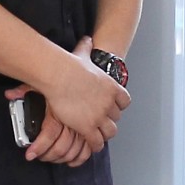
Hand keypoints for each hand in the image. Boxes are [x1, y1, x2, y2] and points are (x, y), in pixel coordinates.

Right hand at [25, 36, 129, 152]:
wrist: (60, 76)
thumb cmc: (69, 66)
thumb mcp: (84, 55)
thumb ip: (87, 48)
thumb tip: (87, 39)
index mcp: (111, 87)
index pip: (125, 101)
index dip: (118, 106)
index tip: (112, 107)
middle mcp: (109, 102)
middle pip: (117, 118)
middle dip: (109, 120)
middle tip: (101, 122)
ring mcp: (100, 116)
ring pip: (110, 132)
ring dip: (104, 134)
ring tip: (97, 136)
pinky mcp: (88, 127)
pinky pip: (96, 142)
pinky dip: (94, 145)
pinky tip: (90, 145)